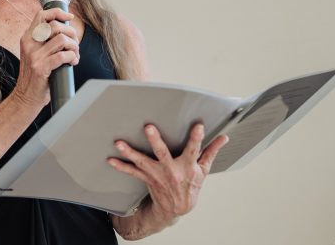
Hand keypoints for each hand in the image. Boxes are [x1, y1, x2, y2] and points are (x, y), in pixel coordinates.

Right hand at [13, 8, 79, 107]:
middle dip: (71, 33)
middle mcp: (29, 44)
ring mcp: (34, 56)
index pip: (41, 15)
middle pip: (55, 26)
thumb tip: (65, 30)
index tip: (69, 16)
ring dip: (74, 47)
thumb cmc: (35, 76)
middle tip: (75, 44)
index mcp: (27, 38)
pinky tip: (73, 62)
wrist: (25, 97)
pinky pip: (63, 55)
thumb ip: (43, 42)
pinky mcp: (41, 68)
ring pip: (62, 40)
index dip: (57, 12)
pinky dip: (72, 57)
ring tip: (75, 55)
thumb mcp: (34, 54)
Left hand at [108, 123, 228, 221]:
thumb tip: (223, 138)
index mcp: (187, 166)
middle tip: (149, 127)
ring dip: (130, 153)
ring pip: (142, 162)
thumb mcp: (203, 170)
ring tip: (119, 144)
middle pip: (163, 153)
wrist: (178, 208)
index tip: (198, 126)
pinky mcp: (147, 178)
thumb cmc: (190, 186)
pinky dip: (121, 166)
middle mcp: (172, 170)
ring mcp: (158, 174)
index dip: (197, 138)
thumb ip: (211, 151)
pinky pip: (132, 172)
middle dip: (155, 140)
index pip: (194, 150)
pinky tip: (111, 160)